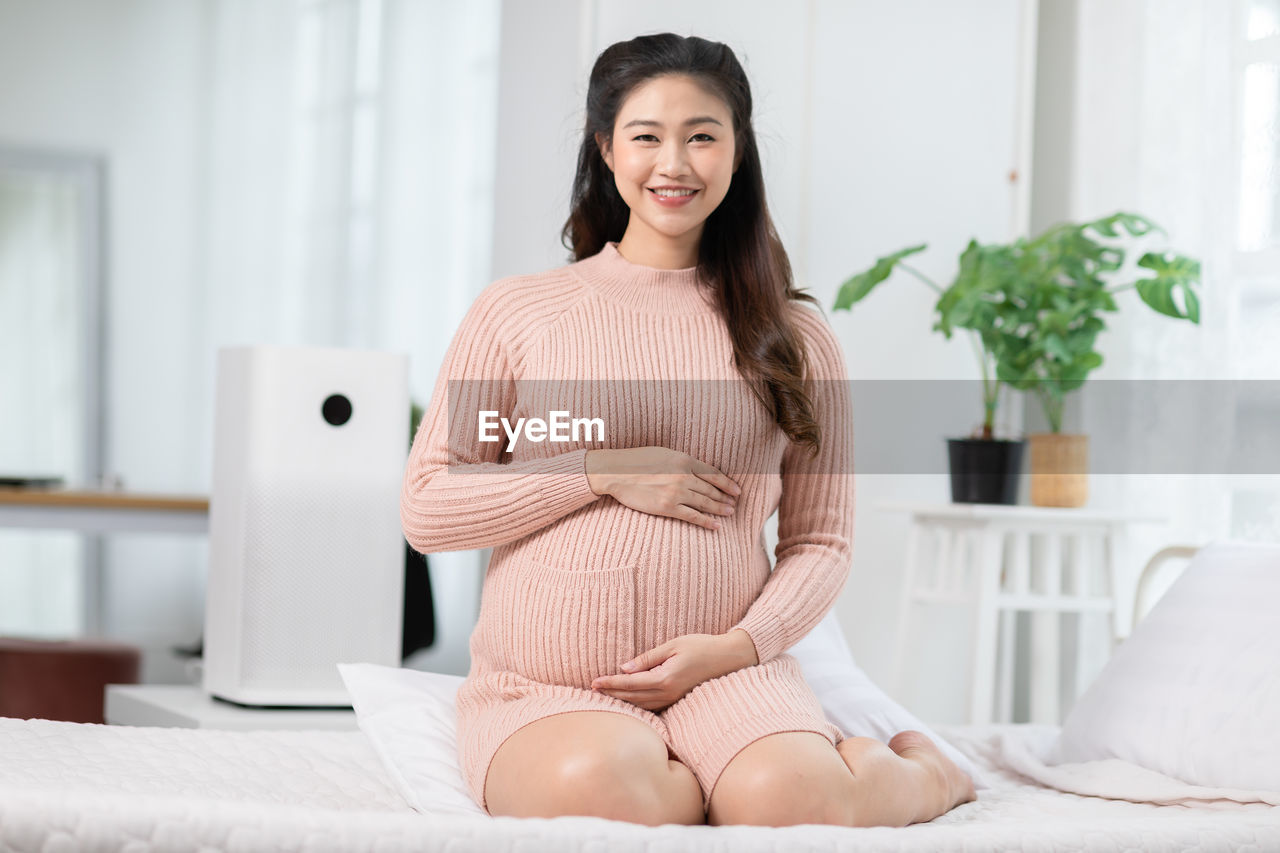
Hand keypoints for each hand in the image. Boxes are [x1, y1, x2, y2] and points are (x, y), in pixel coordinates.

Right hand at [585, 447, 740, 530]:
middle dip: (725, 498)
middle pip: (711, 489)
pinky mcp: (667, 507)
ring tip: (729, 513)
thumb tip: (696, 469)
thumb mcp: (664, 453)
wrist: (616, 473)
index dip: (727, 483)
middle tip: (734, 504)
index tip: (737, 490)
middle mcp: (684, 476)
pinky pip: (692, 516)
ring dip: (719, 509)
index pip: (713, 473)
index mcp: (684, 460)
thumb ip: (682, 461)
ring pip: (705, 503)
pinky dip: (706, 522)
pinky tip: (716, 526)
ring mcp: (676, 492)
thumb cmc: (637, 461)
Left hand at [590, 629, 759, 711]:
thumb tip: (624, 669)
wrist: (730, 658)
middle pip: (633, 699)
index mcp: (665, 679)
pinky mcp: (678, 700)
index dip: (610, 684)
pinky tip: (628, 702)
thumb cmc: (702, 646)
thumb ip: (648, 659)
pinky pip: (653, 707)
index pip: (630, 684)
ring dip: (622, 702)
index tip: (594, 682)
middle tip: (592, 690)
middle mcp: (668, 693)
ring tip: (605, 697)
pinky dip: (638, 706)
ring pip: (642, 706)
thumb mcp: (673, 645)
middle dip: (612, 695)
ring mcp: (674, 700)